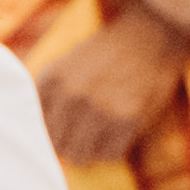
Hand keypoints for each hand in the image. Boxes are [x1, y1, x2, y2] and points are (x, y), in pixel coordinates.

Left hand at [37, 4, 189, 166]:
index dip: (53, 133)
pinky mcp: (127, 118)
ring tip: (102, 135)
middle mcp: (71, 94)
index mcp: (52, 78)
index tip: (67, 130)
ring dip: (90, 152)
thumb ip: (50, 97)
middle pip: (58, 145)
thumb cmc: (109, 52)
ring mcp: (99, 107)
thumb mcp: (67, 64)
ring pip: (81, 155)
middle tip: (86, 137)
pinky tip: (118, 132)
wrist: (152, 33)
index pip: (38, 128)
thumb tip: (41, 139)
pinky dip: (113, 150)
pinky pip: (109, 155)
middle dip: (70, 146)